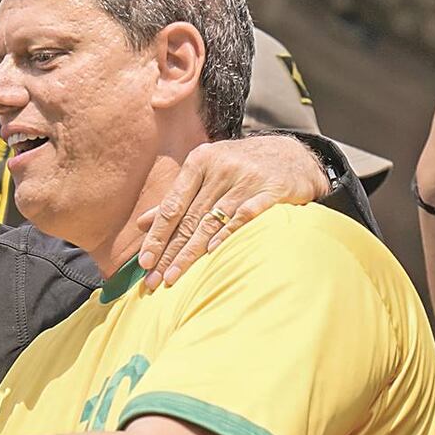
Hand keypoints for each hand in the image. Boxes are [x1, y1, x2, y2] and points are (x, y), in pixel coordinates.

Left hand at [137, 135, 328, 288]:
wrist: (292, 155)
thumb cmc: (239, 167)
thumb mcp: (205, 172)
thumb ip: (175, 198)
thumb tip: (141, 223)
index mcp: (200, 162)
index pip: (172, 206)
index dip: (157, 235)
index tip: (144, 262)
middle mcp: (221, 168)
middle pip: (189, 219)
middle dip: (169, 252)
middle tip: (153, 279)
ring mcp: (247, 179)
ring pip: (212, 222)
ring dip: (190, 253)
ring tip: (173, 276)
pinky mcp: (272, 190)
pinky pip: (245, 216)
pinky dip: (227, 234)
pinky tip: (211, 254)